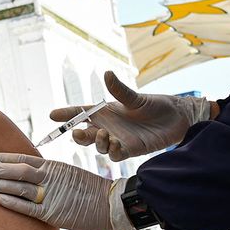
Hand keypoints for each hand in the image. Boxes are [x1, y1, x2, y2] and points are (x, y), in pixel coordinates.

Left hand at [0, 153, 134, 229]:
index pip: (22, 158)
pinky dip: (14, 203)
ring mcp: (52, 195)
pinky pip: (30, 208)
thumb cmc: (89, 191)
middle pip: (17, 170)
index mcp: (53, 166)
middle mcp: (51, 177)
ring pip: (20, 187)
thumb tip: (26, 173)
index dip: (1, 158)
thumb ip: (47, 174)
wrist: (113, 205)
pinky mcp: (54, 214)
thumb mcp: (67, 174)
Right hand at [52, 71, 210, 160]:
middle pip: (84, 134)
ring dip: (97, 143)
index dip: (66, 115)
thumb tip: (107, 74)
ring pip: (98, 146)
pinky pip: (115, 155)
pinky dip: (113, 152)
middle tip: (77, 132)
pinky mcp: (131, 150)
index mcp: (106, 112)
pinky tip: (117, 145)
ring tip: (105, 136)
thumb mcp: (136, 97)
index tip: (52, 115)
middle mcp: (109, 127)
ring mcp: (118, 139)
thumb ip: (120, 90)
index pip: (80, 113)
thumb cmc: (155, 105)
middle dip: (78, 135)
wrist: (177, 118)